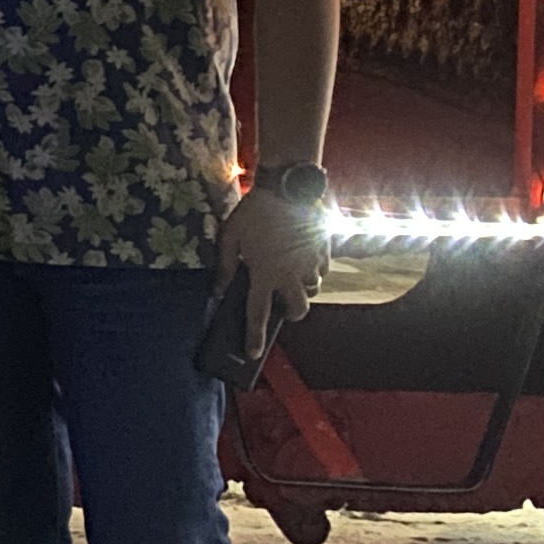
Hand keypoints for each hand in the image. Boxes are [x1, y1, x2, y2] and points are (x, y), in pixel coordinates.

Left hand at [214, 182, 327, 344]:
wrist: (287, 188)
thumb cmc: (254, 213)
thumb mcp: (230, 237)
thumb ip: (225, 266)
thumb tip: (218, 290)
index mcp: (264, 274)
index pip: (257, 314)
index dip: (254, 337)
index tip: (253, 355)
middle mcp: (291, 275)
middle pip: (298, 310)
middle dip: (292, 313)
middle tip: (283, 304)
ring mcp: (311, 264)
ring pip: (312, 289)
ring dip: (302, 287)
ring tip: (289, 272)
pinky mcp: (325, 251)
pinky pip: (322, 269)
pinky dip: (313, 268)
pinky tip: (302, 255)